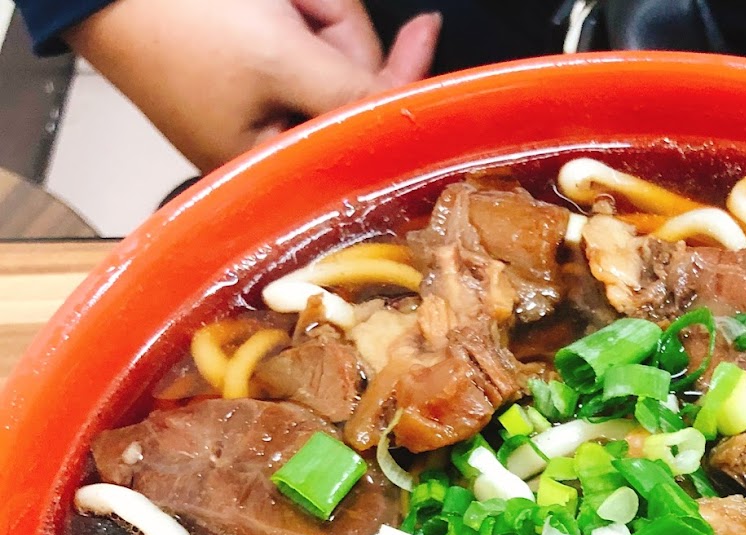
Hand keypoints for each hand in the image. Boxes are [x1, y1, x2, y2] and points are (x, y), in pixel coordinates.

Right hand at [67, 0, 439, 171]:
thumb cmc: (176, 21)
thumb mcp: (283, 60)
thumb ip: (354, 91)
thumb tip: (411, 112)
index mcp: (267, 165)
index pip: (359, 135)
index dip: (398, 88)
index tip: (426, 33)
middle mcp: (269, 140)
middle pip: (352, 87)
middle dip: (334, 33)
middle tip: (291, 7)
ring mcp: (262, 99)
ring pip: (334, 53)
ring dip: (315, 13)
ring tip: (276, 1)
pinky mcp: (255, 65)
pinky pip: (305, 37)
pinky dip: (298, 7)